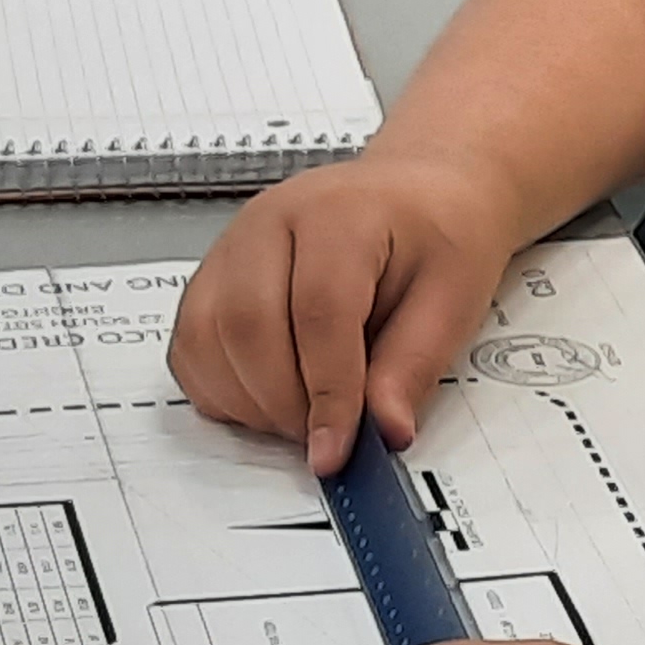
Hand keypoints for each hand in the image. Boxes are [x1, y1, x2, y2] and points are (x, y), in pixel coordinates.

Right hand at [170, 153, 523, 467]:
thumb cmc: (435, 231)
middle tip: (326, 437)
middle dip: (283, 403)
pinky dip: (221, 389)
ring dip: (248, 401)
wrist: (412, 195)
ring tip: (304, 416)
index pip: (319, 311)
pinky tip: (269, 399)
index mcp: (338, 213)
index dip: (328, 392)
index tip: (338, 449)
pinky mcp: (212, 278)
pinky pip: (190, 347)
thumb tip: (385, 431)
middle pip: (245, 324)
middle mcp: (270, 222)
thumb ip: (413, 364)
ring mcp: (231, 247)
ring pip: (204, 338)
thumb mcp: (454, 296)